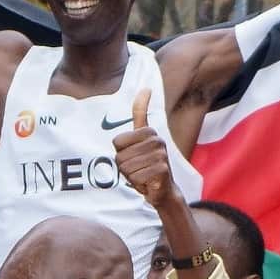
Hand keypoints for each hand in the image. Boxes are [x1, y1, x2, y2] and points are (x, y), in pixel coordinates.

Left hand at [114, 88, 178, 207]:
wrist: (163, 190)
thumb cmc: (148, 164)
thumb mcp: (140, 139)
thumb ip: (140, 114)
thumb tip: (146, 88)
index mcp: (149, 132)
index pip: (116, 142)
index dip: (120, 153)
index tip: (134, 156)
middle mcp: (157, 141)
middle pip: (120, 156)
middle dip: (125, 167)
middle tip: (139, 169)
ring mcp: (160, 155)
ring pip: (126, 168)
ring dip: (131, 176)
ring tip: (143, 175)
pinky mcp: (162, 170)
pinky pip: (135, 177)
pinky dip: (138, 184)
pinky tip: (148, 182)